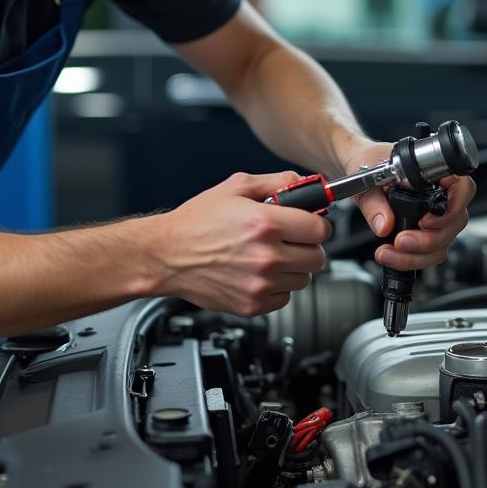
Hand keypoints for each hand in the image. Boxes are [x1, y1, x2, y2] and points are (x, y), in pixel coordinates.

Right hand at [148, 171, 329, 316]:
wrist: (166, 255)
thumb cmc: (196, 222)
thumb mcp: (236, 187)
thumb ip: (275, 182)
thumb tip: (304, 183)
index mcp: (265, 223)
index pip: (320, 228)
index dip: (316, 223)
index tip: (309, 223)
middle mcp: (266, 256)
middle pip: (317, 257)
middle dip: (308, 245)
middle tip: (291, 239)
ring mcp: (260, 284)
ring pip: (304, 279)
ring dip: (294, 268)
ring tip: (271, 255)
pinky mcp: (252, 305)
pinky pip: (285, 298)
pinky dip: (278, 287)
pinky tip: (259, 273)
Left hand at [343, 140, 474, 272]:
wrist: (361, 167)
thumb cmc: (370, 162)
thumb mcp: (367, 176)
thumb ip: (374, 201)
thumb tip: (384, 224)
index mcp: (436, 172)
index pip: (463, 188)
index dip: (452, 208)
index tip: (425, 221)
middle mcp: (442, 195)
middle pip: (455, 223)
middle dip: (428, 240)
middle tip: (401, 241)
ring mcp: (437, 217)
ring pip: (443, 244)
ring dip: (417, 256)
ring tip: (387, 253)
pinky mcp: (425, 234)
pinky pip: (429, 253)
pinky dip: (411, 259)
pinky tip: (391, 255)